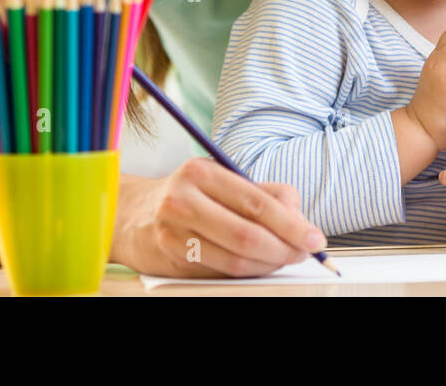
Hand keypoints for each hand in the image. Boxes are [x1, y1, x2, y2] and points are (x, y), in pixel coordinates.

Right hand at [112, 158, 327, 277]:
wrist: (131, 215)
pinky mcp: (170, 259)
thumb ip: (265, 194)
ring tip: (285, 259)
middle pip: (247, 235)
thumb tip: (301, 220)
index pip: (256, 202)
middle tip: (305, 254)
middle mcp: (183, 200)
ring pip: (235, 260)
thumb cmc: (190, 196)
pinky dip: (248, 273)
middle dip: (284, 249)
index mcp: (202, 172)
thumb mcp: (224, 180)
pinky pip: (219, 272)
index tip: (315, 238)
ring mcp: (173, 232)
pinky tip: (259, 265)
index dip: (291, 224)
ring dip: (269, 264)